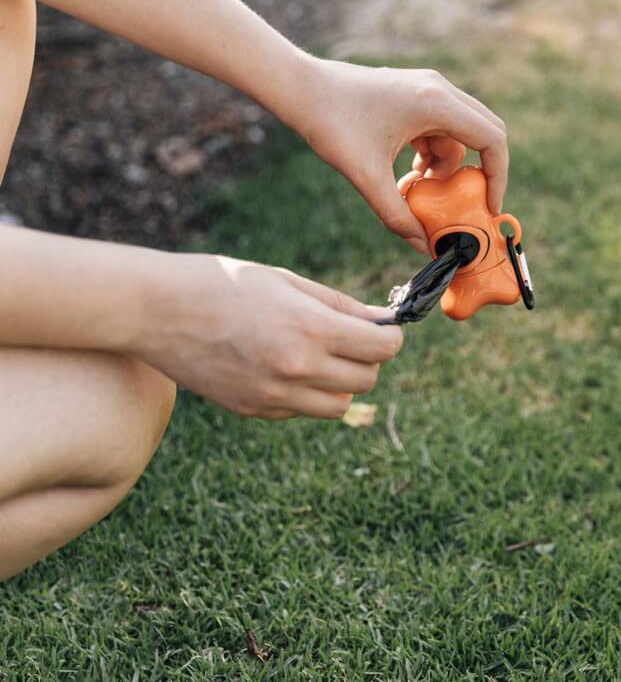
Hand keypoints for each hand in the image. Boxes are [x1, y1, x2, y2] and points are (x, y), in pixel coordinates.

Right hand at [133, 254, 402, 418]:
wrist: (156, 310)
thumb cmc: (224, 283)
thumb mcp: (288, 283)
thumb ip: (339, 306)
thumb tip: (381, 321)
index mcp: (311, 330)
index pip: (383, 349)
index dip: (390, 337)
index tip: (382, 328)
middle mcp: (298, 369)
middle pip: (367, 379)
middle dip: (367, 358)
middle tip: (349, 338)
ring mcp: (274, 396)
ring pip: (340, 405)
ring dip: (340, 382)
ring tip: (318, 355)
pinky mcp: (253, 410)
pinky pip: (302, 410)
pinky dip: (305, 393)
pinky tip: (281, 365)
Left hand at [288, 58, 507, 252]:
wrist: (301, 88)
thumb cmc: (331, 124)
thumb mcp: (365, 176)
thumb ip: (396, 214)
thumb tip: (421, 245)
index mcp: (435, 103)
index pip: (492, 139)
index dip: (498, 176)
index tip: (488, 205)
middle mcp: (439, 90)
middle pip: (485, 134)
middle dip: (480, 172)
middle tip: (466, 203)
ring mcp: (428, 89)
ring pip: (460, 135)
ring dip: (449, 166)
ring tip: (419, 189)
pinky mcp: (415, 95)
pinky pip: (441, 129)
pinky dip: (434, 155)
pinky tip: (409, 174)